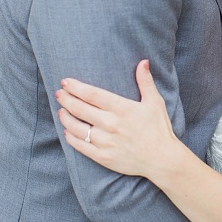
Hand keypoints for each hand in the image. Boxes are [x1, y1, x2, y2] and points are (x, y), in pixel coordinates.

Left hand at [56, 60, 179, 177]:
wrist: (162, 159)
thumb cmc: (159, 128)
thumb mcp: (155, 102)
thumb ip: (146, 81)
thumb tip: (143, 62)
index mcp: (122, 108)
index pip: (92, 94)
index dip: (76, 87)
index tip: (65, 82)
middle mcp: (111, 124)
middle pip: (80, 109)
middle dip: (66, 99)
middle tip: (59, 93)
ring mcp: (105, 142)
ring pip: (76, 127)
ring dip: (65, 117)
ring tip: (61, 111)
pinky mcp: (103, 157)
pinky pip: (80, 146)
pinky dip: (70, 137)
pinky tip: (67, 131)